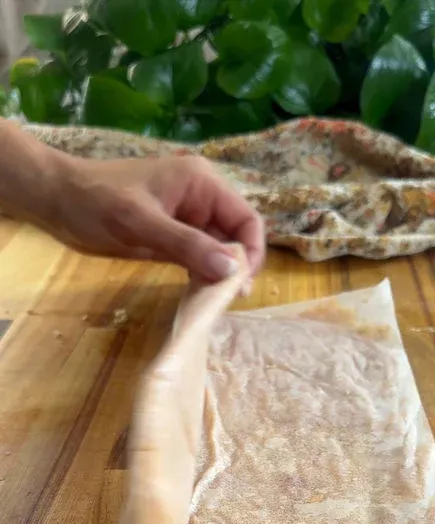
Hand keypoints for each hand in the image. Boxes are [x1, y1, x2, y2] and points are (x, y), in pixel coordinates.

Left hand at [49, 152, 264, 283]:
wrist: (56, 199)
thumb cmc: (96, 203)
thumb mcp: (142, 224)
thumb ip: (188, 245)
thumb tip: (232, 269)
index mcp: (202, 184)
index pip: (247, 219)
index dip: (252, 253)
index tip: (240, 287)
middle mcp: (201, 198)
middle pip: (236, 236)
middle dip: (236, 267)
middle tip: (225, 301)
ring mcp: (187, 216)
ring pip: (219, 249)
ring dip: (219, 274)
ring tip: (212, 302)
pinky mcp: (172, 233)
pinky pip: (198, 255)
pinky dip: (201, 274)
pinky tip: (197, 294)